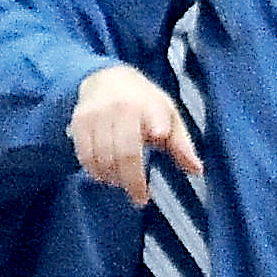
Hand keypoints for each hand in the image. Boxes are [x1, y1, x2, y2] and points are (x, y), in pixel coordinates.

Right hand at [70, 65, 200, 206]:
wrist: (106, 78)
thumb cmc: (145, 104)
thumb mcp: (169, 116)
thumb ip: (182, 145)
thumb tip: (197, 171)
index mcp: (149, 106)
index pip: (154, 117)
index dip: (157, 125)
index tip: (159, 134)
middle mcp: (121, 109)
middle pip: (125, 151)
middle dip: (132, 180)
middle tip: (140, 198)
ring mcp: (97, 115)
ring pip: (103, 156)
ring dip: (113, 177)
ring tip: (124, 184)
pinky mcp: (79, 122)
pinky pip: (85, 154)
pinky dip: (95, 170)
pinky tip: (105, 176)